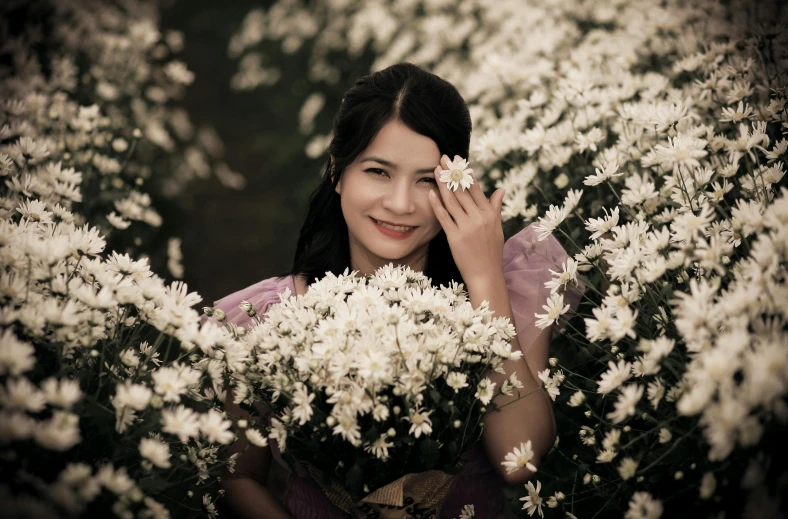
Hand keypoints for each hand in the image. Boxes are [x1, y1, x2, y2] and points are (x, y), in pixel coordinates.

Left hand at [428, 154, 505, 285]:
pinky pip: (444, 217)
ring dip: (443, 184)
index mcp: (490, 214)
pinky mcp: (455, 237)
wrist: (486, 274)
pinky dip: (437, 204)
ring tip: (436, 170)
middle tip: (443, 158)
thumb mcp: (497, 228)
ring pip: (452, 201)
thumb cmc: (491, 252)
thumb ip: (495, 208)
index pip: (476, 189)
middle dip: (452, 173)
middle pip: (463, 191)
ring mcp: (467, 227)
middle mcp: (479, 218)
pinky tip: (431, 193)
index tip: (458, 161)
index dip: (466, 173)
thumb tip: (500, 190)